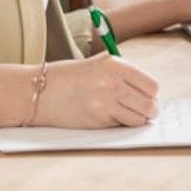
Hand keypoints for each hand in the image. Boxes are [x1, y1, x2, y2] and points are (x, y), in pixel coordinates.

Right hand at [31, 53, 158, 128]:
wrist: (39, 91)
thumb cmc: (68, 77)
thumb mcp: (97, 64)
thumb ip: (122, 74)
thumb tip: (148, 92)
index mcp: (114, 64)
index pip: (151, 85)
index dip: (151, 94)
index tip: (147, 97)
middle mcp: (112, 82)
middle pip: (149, 104)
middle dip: (149, 110)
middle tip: (144, 111)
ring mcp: (105, 103)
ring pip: (139, 119)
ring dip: (136, 120)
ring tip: (126, 114)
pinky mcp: (97, 120)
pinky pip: (121, 126)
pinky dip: (120, 125)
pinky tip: (109, 117)